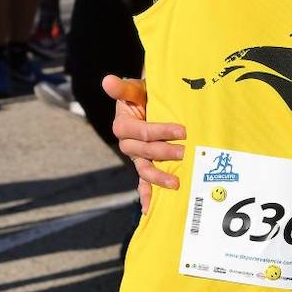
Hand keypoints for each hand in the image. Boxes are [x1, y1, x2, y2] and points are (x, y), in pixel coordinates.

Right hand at [103, 75, 185, 212]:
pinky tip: (150, 210)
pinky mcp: (145, 166)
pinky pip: (143, 184)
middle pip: (144, 152)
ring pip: (144, 170)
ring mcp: (137, 157)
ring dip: (159, 178)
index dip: (160, 131)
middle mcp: (128, 144)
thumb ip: (124, 88)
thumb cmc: (144, 95)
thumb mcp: (136, 89)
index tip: (181, 130)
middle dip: (164, 153)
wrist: (150, 103)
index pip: (140, 131)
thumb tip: (107, 80)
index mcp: (123, 125)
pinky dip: (146, 197)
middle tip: (184, 152)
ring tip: (176, 183)